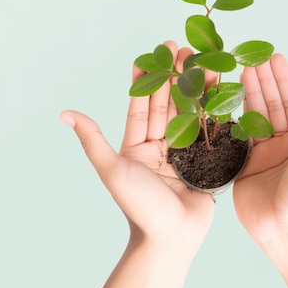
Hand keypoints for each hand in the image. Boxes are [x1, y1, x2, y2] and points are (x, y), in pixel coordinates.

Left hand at [60, 41, 213, 287]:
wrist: (171, 238)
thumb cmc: (138, 206)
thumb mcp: (112, 169)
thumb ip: (93, 139)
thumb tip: (65, 113)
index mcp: (136, 146)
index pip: (142, 105)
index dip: (149, 78)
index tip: (155, 53)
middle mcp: (160, 146)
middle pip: (168, 104)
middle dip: (176, 76)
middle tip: (185, 49)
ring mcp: (184, 153)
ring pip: (190, 114)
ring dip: (197, 88)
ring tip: (206, 63)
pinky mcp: (205, 162)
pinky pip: (210, 132)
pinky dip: (215, 111)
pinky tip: (222, 90)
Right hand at [233, 53, 287, 245]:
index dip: (282, 78)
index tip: (273, 56)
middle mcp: (283, 143)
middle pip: (270, 104)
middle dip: (261, 80)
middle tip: (249, 57)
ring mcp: (262, 154)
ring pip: (252, 117)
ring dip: (246, 94)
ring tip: (237, 71)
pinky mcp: (243, 166)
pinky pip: (236, 138)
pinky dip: (230, 119)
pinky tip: (224, 101)